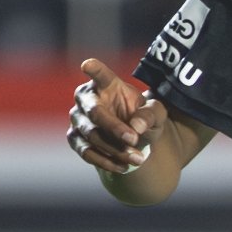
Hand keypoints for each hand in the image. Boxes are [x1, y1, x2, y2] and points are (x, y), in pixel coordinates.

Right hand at [66, 58, 167, 174]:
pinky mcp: (74, 138)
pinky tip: (123, 166)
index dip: (94, 69)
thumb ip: (150, 114)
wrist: (134, 139)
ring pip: (91, 135)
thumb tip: (135, 126)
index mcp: (107, 83)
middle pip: (95, 112)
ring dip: (114, 149)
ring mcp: (77, 118)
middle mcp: (87, 98)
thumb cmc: (144, 118)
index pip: (100, 74)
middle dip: (115, 128)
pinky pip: (86, 152)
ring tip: (137, 158)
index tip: (88, 65)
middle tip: (135, 140)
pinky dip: (105, 161)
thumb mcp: (156, 114)